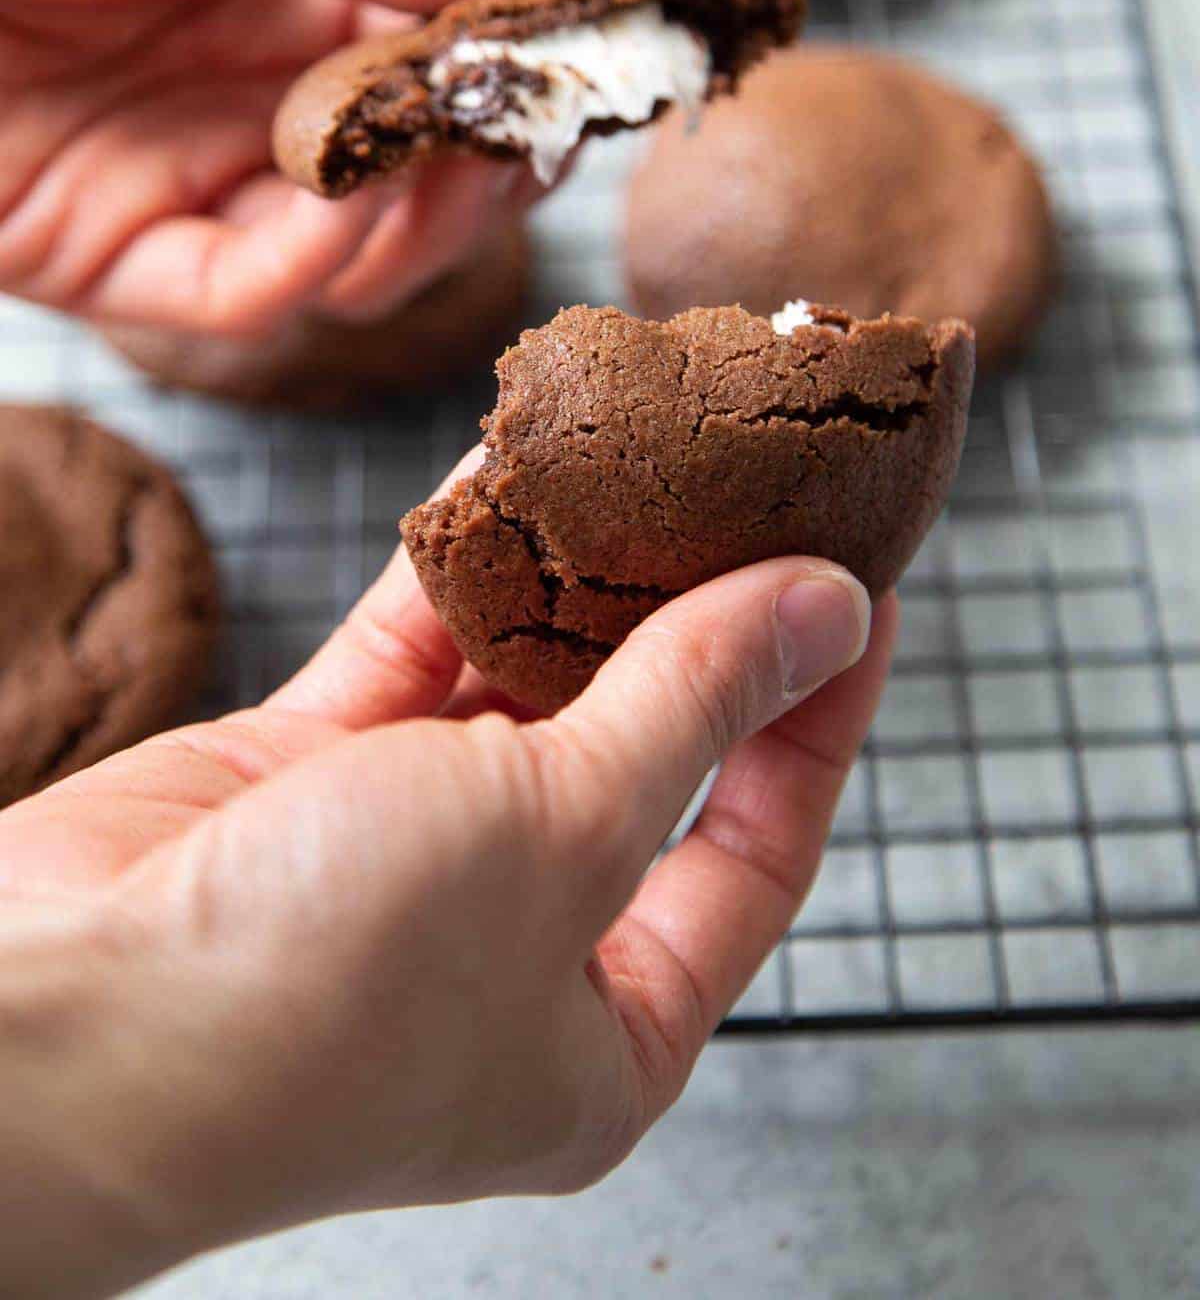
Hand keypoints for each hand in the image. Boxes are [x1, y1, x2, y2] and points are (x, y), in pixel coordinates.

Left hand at [0, 0, 585, 333]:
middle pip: (411, 173)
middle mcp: (242, 97)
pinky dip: (311, 271)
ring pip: (350, 253)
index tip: (583, 65)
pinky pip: (243, 295)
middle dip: (485, 164)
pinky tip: (337, 216)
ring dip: (418, 227)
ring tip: (443, 167)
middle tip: (528, 136)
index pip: (432, 54)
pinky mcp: (110, 263)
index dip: (511, 68)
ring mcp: (182, 184)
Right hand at [0, 452, 895, 1298]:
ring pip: (521, 687)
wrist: (61, 1022)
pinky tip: (510, 466)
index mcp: (609, 1029)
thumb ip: (692, 707)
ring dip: (574, 575)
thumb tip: (822, 612)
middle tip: (756, 493)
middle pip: (645, 752)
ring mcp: (407, 856)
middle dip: (697, 622)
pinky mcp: (308, 777)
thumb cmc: (338, 988)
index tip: (863, 583)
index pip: (762, 845)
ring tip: (648, 454)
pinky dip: (458, 564)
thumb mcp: (564, 837)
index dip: (820, 709)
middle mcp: (517, 945)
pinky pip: (410, 650)